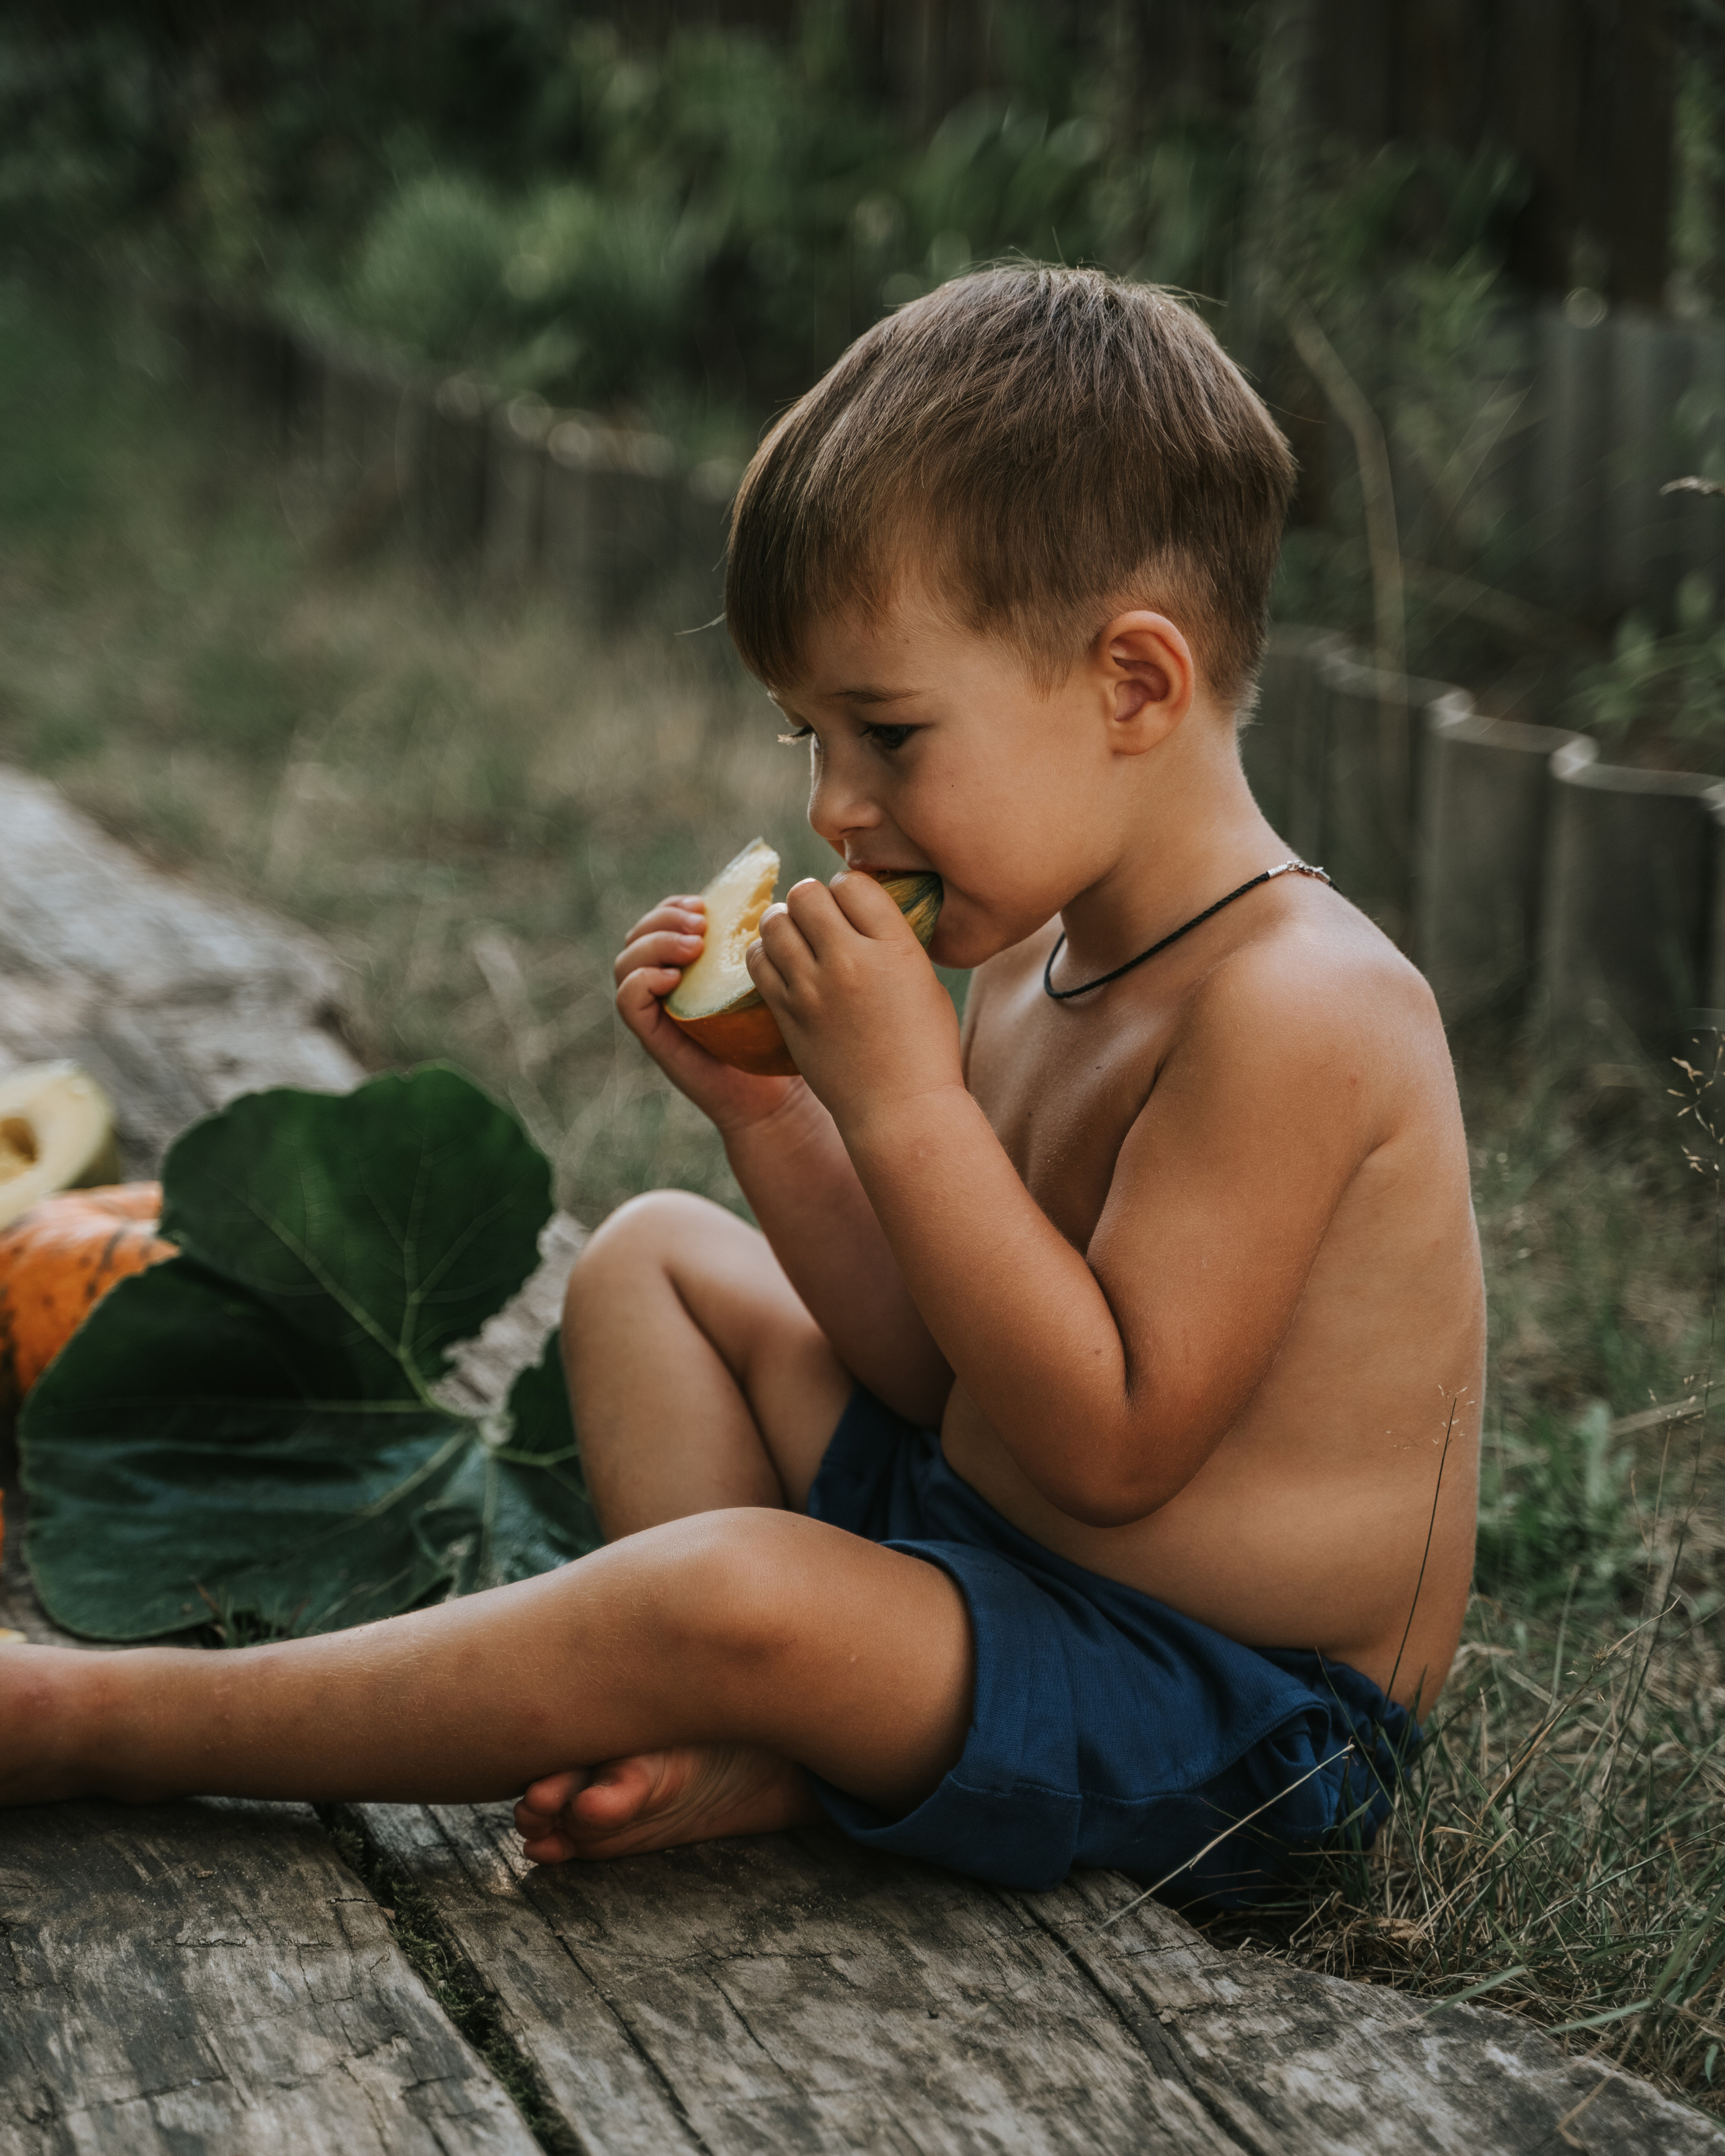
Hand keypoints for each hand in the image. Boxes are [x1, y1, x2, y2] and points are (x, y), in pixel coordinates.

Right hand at [613, 895, 804, 1133]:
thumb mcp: (773, 979)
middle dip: (664, 919)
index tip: (706, 905)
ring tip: (693, 946)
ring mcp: (657, 1012)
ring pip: (626, 963)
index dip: (675, 906)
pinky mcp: (655, 1039)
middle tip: (700, 924)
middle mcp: (666, 986)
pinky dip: (642, 981)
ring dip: (655, 944)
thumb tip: (778, 897)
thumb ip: (762, 945)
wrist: (778, 1098)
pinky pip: (628, 1002)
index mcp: (689, 966)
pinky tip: (674, 978)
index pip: (662, 921)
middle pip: (639, 934)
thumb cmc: (781, 1037)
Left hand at [746, 872, 963, 1130]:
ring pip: (774, 923)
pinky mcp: (788, 1015)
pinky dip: (764, 954)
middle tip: (818, 919)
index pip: (853, 883)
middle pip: (807, 894)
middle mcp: (850, 961)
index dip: (849, 890)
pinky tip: (780, 964)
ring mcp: (813, 989)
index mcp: (894, 948)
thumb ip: (893, 942)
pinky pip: (757, 962)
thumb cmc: (925, 1049)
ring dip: (783, 923)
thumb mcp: (925, 981)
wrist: (902, 1111)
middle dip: (811, 900)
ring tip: (794, 938)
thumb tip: (863, 915)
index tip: (852, 907)